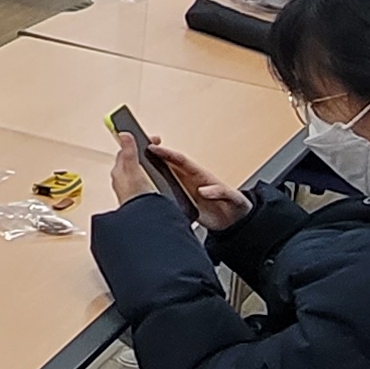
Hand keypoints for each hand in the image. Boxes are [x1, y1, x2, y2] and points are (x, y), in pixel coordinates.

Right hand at [109, 125, 244, 228]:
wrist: (234, 222)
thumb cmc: (236, 206)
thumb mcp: (232, 198)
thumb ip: (219, 192)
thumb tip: (204, 190)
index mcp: (200, 175)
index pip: (180, 160)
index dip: (166, 153)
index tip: (152, 147)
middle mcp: (189, 179)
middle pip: (167, 163)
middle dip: (152, 154)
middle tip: (136, 146)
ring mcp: (184, 189)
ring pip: (163, 176)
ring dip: (150, 169)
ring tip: (133, 164)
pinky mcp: (182, 201)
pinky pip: (166, 192)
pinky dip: (155, 189)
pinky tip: (143, 190)